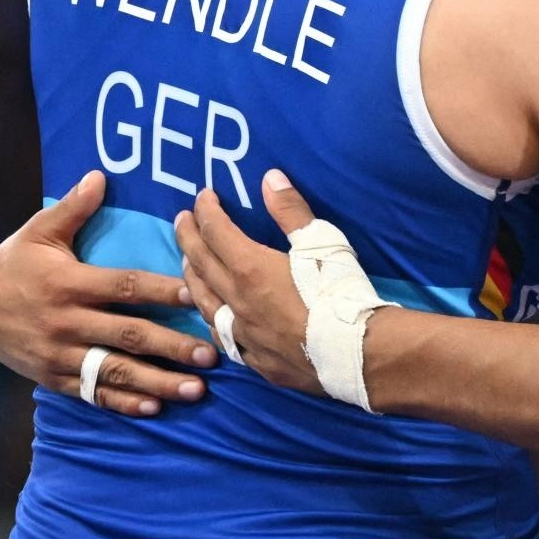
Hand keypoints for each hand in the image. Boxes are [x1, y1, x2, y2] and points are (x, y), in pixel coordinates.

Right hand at [0, 170, 217, 416]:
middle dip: (172, 346)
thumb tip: (100, 175)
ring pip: (115, 371)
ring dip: (157, 382)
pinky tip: (154, 407)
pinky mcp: (54, 377)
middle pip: (127, 336)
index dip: (159, 290)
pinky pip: (92, 393)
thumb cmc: (14, 262)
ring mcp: (59, 354)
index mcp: (67, 284)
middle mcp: (65, 322)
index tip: (194, 294)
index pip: (122, 287)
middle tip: (211, 355)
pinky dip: (123, 402)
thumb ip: (72, 207)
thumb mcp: (38, 231)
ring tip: (195, 390)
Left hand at [174, 173, 326, 396]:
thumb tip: (269, 178)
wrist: (357, 354)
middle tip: (181, 220)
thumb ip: (291, 211)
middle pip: (201, 265)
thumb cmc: (340, 293)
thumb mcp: (321, 242)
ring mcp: (243, 334)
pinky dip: (212, 319)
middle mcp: (237, 301)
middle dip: (188, 238)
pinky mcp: (256, 360)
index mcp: (250, 269)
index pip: (215, 232)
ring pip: (204, 304)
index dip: (206, 210)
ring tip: (188, 264)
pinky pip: (222, 337)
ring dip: (192, 279)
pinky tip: (214, 319)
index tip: (203, 195)